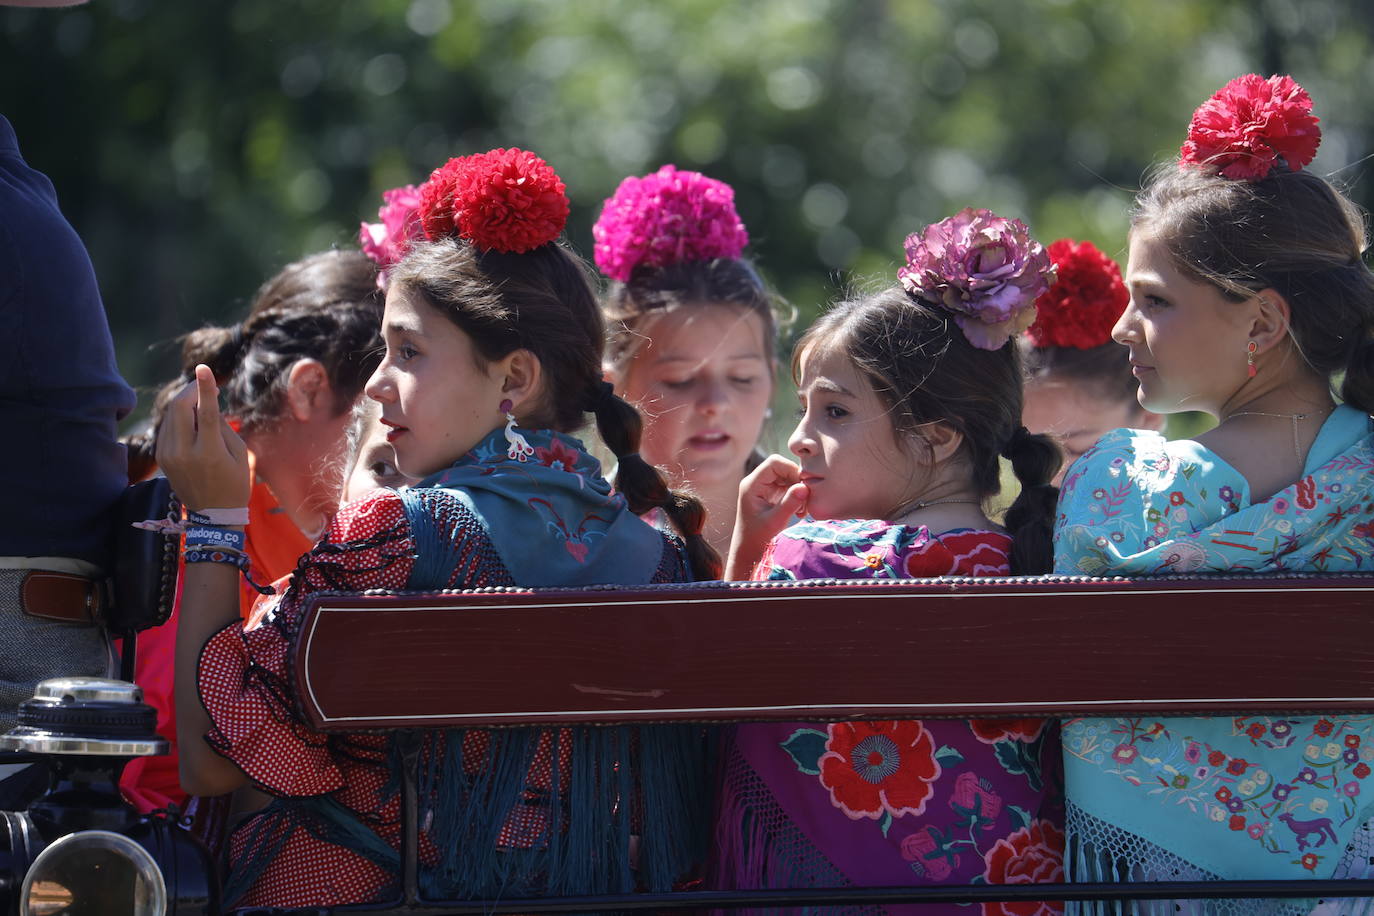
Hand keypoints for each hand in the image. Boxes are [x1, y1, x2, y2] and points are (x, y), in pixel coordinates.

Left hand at [156, 365, 250, 511]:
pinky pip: (167, 427)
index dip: (204, 388)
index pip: (205, 413)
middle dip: (190, 390)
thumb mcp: (239, 455)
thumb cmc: (234, 484)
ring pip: (170, 415)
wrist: (212, 516)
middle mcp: (184, 452)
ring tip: (199, 403)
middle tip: (202, 384)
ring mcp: (169, 455)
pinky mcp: (162, 457)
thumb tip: (206, 404)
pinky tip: (189, 419)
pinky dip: (178, 417)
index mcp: (209, 453)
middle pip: (179, 408)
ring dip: (184, 403)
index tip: (203, 368)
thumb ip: (223, 427)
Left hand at [725, 454, 808, 578]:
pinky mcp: (771, 495)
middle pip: (783, 468)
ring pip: (787, 477)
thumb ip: (789, 504)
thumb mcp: (774, 522)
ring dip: (799, 490)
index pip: (774, 462)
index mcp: (752, 484)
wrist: (748, 551)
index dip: (791, 469)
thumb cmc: (757, 538)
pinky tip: (800, 512)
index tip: (803, 486)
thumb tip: (804, 487)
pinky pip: (788, 487)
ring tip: (803, 509)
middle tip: (807, 500)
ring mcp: (764, 488)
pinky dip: (797, 497)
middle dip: (797, 481)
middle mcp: (757, 482)